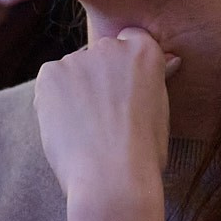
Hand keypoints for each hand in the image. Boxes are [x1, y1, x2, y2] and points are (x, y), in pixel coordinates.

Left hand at [32, 28, 176, 220]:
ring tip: (85, 130)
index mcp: (146, 51)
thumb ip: (154, 82)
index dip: (123, 72)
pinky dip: (52, 103)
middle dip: (97, 81)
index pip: (130, 42)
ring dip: (74, 93)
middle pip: (98, 57)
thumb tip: (171, 61)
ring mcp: (79, 58)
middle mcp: (112, 47)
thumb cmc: (142, 155)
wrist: (113, 179)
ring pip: (72, 72)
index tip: (122, 96)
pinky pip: (49, 84)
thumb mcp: (160, 112)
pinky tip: (67, 127)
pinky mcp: (51, 73)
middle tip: (103, 120)